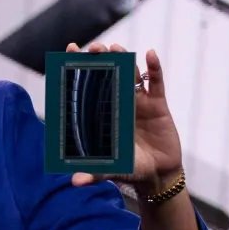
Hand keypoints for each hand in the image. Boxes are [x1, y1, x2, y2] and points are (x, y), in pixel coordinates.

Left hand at [64, 42, 182, 194]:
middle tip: (94, 47)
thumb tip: (75, 182)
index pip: (87, 88)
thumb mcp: (112, 170)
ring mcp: (138, 103)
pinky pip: (156, 83)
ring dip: (123, 59)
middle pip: (107, 76)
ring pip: (130, 75)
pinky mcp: (158, 105)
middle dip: (101, 60)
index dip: (79, 69)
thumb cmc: (130, 170)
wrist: (158, 174)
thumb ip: (95, 173)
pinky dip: (153, 68)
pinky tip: (149, 54)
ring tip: (115, 47)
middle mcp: (117, 105)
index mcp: (101, 116)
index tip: (70, 50)